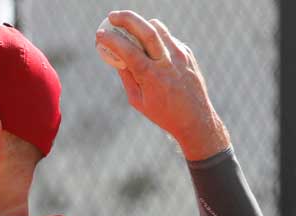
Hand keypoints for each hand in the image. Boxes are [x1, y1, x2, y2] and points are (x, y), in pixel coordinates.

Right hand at [96, 10, 229, 160]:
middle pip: (147, 31)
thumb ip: (127, 76)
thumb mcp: (138, 100)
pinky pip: (168, 39)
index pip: (129, 51)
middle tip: (112, 16)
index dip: (112, 40)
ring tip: (129, 27)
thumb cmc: (162, 113)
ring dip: (142, 24)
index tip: (100, 34)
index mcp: (152, 77)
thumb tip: (116, 57)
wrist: (195, 119)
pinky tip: (148, 47)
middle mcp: (168, 62)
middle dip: (127, 19)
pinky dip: (155, 38)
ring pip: (159, 30)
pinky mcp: (187, 53)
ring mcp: (180, 55)